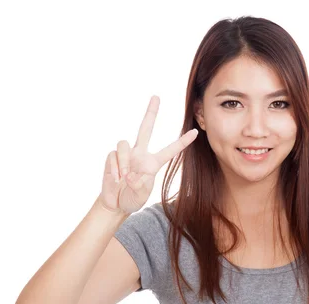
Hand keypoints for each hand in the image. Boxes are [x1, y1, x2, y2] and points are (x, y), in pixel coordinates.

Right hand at [98, 95, 198, 215]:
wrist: (115, 203)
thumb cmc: (132, 198)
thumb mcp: (141, 195)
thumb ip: (139, 185)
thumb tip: (129, 174)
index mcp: (153, 163)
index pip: (170, 150)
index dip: (182, 142)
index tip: (195, 133)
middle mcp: (140, 154)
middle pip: (146, 128)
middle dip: (150, 112)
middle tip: (156, 97)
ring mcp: (126, 154)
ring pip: (124, 144)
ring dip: (123, 163)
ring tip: (123, 178)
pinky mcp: (113, 156)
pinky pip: (113, 155)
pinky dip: (114, 169)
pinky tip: (115, 178)